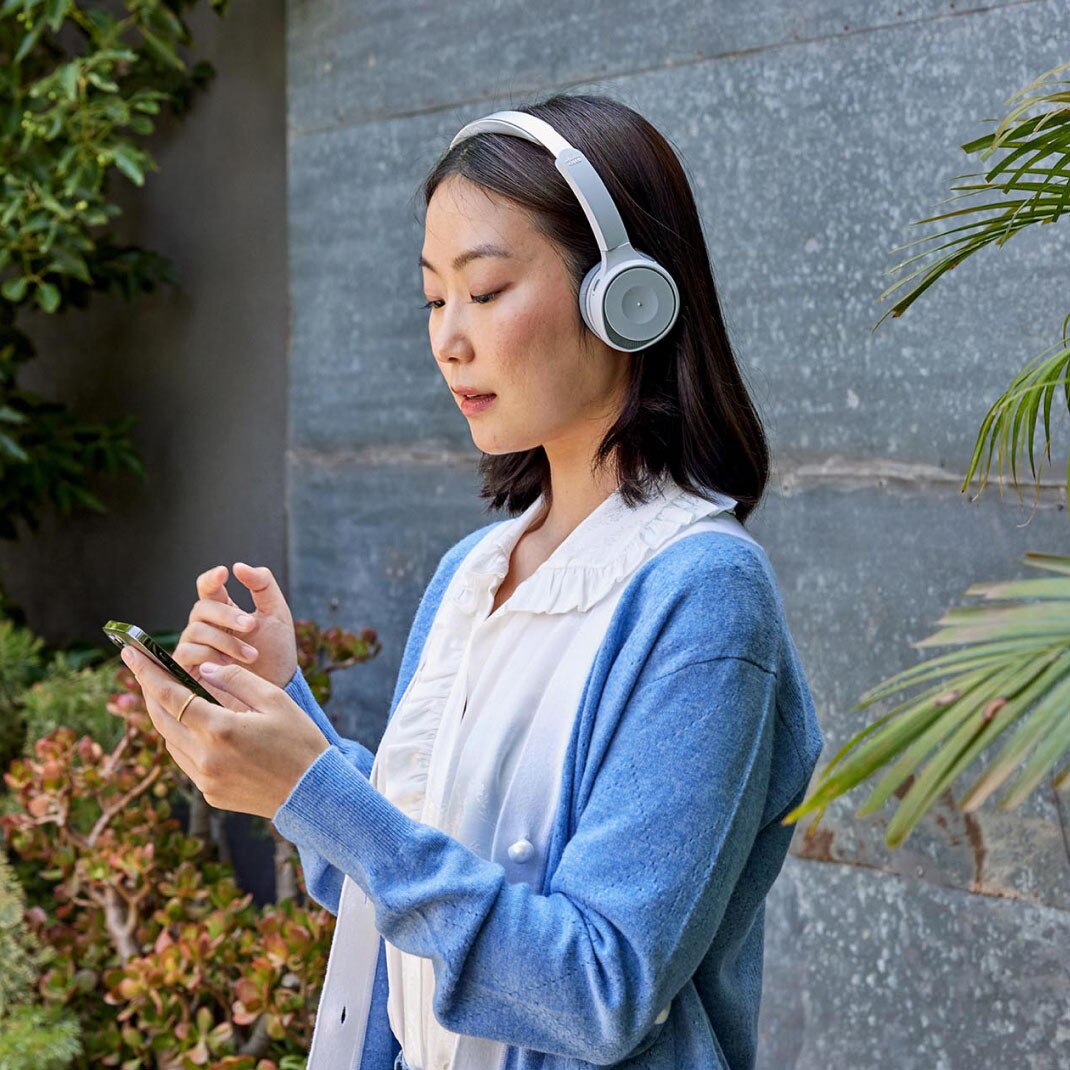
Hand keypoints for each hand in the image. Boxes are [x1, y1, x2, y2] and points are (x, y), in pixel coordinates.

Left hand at [120, 646, 328, 818]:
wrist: (314, 793)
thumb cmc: (300, 740)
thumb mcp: (275, 700)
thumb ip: (237, 680)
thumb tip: (206, 669)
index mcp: (220, 730)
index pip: (170, 695)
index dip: (147, 672)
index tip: (131, 652)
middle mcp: (205, 758)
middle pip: (161, 719)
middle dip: (149, 691)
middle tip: (143, 668)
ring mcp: (205, 779)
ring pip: (170, 741)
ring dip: (166, 716)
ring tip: (169, 694)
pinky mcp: (210, 793)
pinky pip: (186, 760)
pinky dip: (182, 739)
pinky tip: (193, 726)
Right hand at [174, 562, 298, 694]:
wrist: (278, 689)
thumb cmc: (276, 652)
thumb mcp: (277, 614)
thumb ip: (262, 585)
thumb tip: (238, 566)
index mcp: (225, 610)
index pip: (208, 587)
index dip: (211, 578)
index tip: (224, 573)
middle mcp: (206, 627)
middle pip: (201, 607)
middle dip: (226, 614)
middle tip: (251, 625)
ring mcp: (197, 647)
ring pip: (195, 630)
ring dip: (226, 640)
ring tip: (252, 655)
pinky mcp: (191, 669)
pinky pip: (188, 653)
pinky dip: (210, 656)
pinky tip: (229, 666)